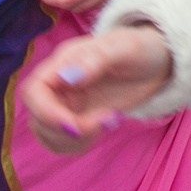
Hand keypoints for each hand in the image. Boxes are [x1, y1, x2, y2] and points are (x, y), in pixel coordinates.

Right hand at [20, 24, 174, 153]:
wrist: (157, 60)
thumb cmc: (141, 47)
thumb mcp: (124, 48)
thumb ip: (95, 60)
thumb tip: (66, 78)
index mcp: (63, 61)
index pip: (33, 92)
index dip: (46, 113)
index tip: (75, 125)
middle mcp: (59, 83)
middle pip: (37, 119)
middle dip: (66, 130)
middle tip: (104, 122)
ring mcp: (66, 102)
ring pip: (47, 134)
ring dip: (74, 140)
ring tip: (109, 121)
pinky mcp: (77, 118)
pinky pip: (63, 141)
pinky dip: (80, 144)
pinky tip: (105, 126)